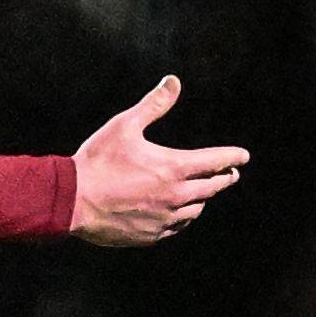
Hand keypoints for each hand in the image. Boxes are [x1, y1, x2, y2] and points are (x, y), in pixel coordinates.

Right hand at [71, 75, 248, 246]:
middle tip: (229, 173)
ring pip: (196, 209)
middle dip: (223, 178)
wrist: (72, 200)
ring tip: (202, 191)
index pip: (217, 161)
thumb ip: (153, 104)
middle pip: (212, 188)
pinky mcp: (152, 235)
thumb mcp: (125, 125)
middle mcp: (176, 196)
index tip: (243, 156)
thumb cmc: (98, 161)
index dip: (233, 157)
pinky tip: (178, 212)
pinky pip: (177, 226)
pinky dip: (182, 217)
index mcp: (174, 168)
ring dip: (202, 198)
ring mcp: (165, 218)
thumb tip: (174, 81)